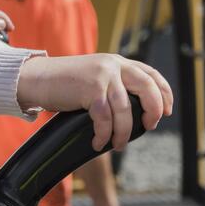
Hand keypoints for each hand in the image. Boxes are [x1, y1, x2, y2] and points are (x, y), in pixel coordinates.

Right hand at [17, 54, 172, 150]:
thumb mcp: (94, 77)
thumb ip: (114, 85)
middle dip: (153, 111)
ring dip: (123, 132)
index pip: (151, 74)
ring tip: (118, 144)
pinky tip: (98, 142)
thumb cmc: (64, 83)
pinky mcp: (90, 89)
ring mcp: (102, 75)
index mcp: (117, 61)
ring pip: (125, 110)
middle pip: (147, 88)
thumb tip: (135, 113)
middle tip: (148, 127)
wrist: (37, 78)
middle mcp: (113, 65)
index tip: (167, 111)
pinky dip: (103, 134)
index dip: (164, 93)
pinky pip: (104, 118)